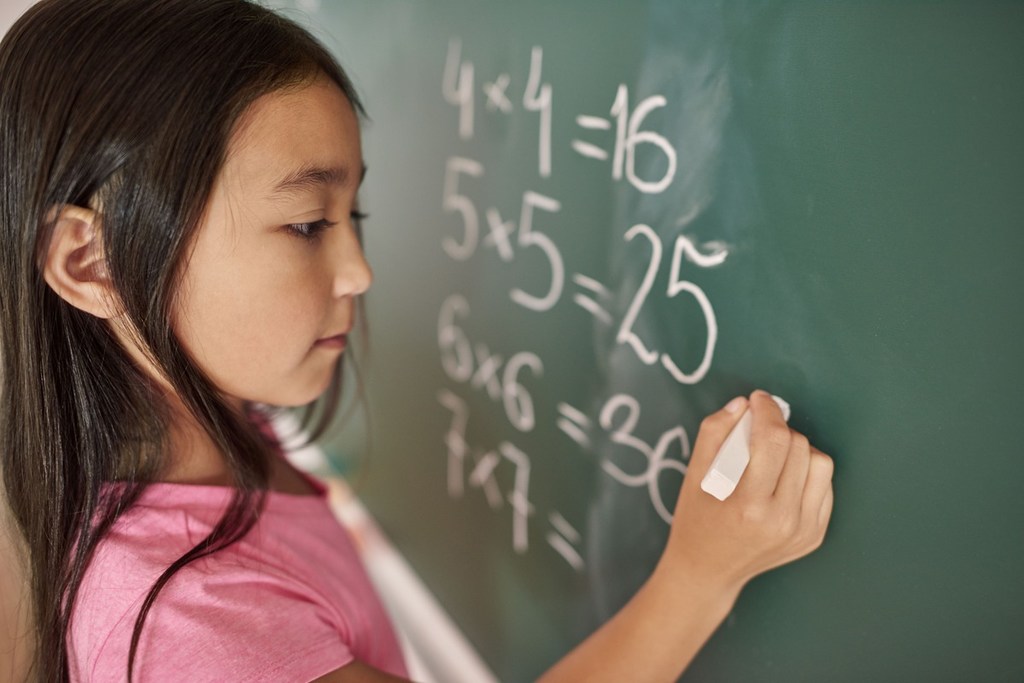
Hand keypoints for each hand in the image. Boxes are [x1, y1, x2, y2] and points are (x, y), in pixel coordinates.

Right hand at [660, 390, 833, 593]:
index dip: (767, 410)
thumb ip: (714, 433)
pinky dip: (806, 471)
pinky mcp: (815, 535)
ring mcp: (803, 531)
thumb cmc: (696, 518)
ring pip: (820, 462)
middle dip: (777, 429)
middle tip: (757, 432)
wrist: (708, 570)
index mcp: (748, 505)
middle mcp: (782, 520)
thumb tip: (743, 404)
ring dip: (797, 448)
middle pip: (798, 446)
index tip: (757, 400)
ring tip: (773, 456)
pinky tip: (783, 478)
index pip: (773, 440)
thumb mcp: (693, 475)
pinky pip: (825, 485)